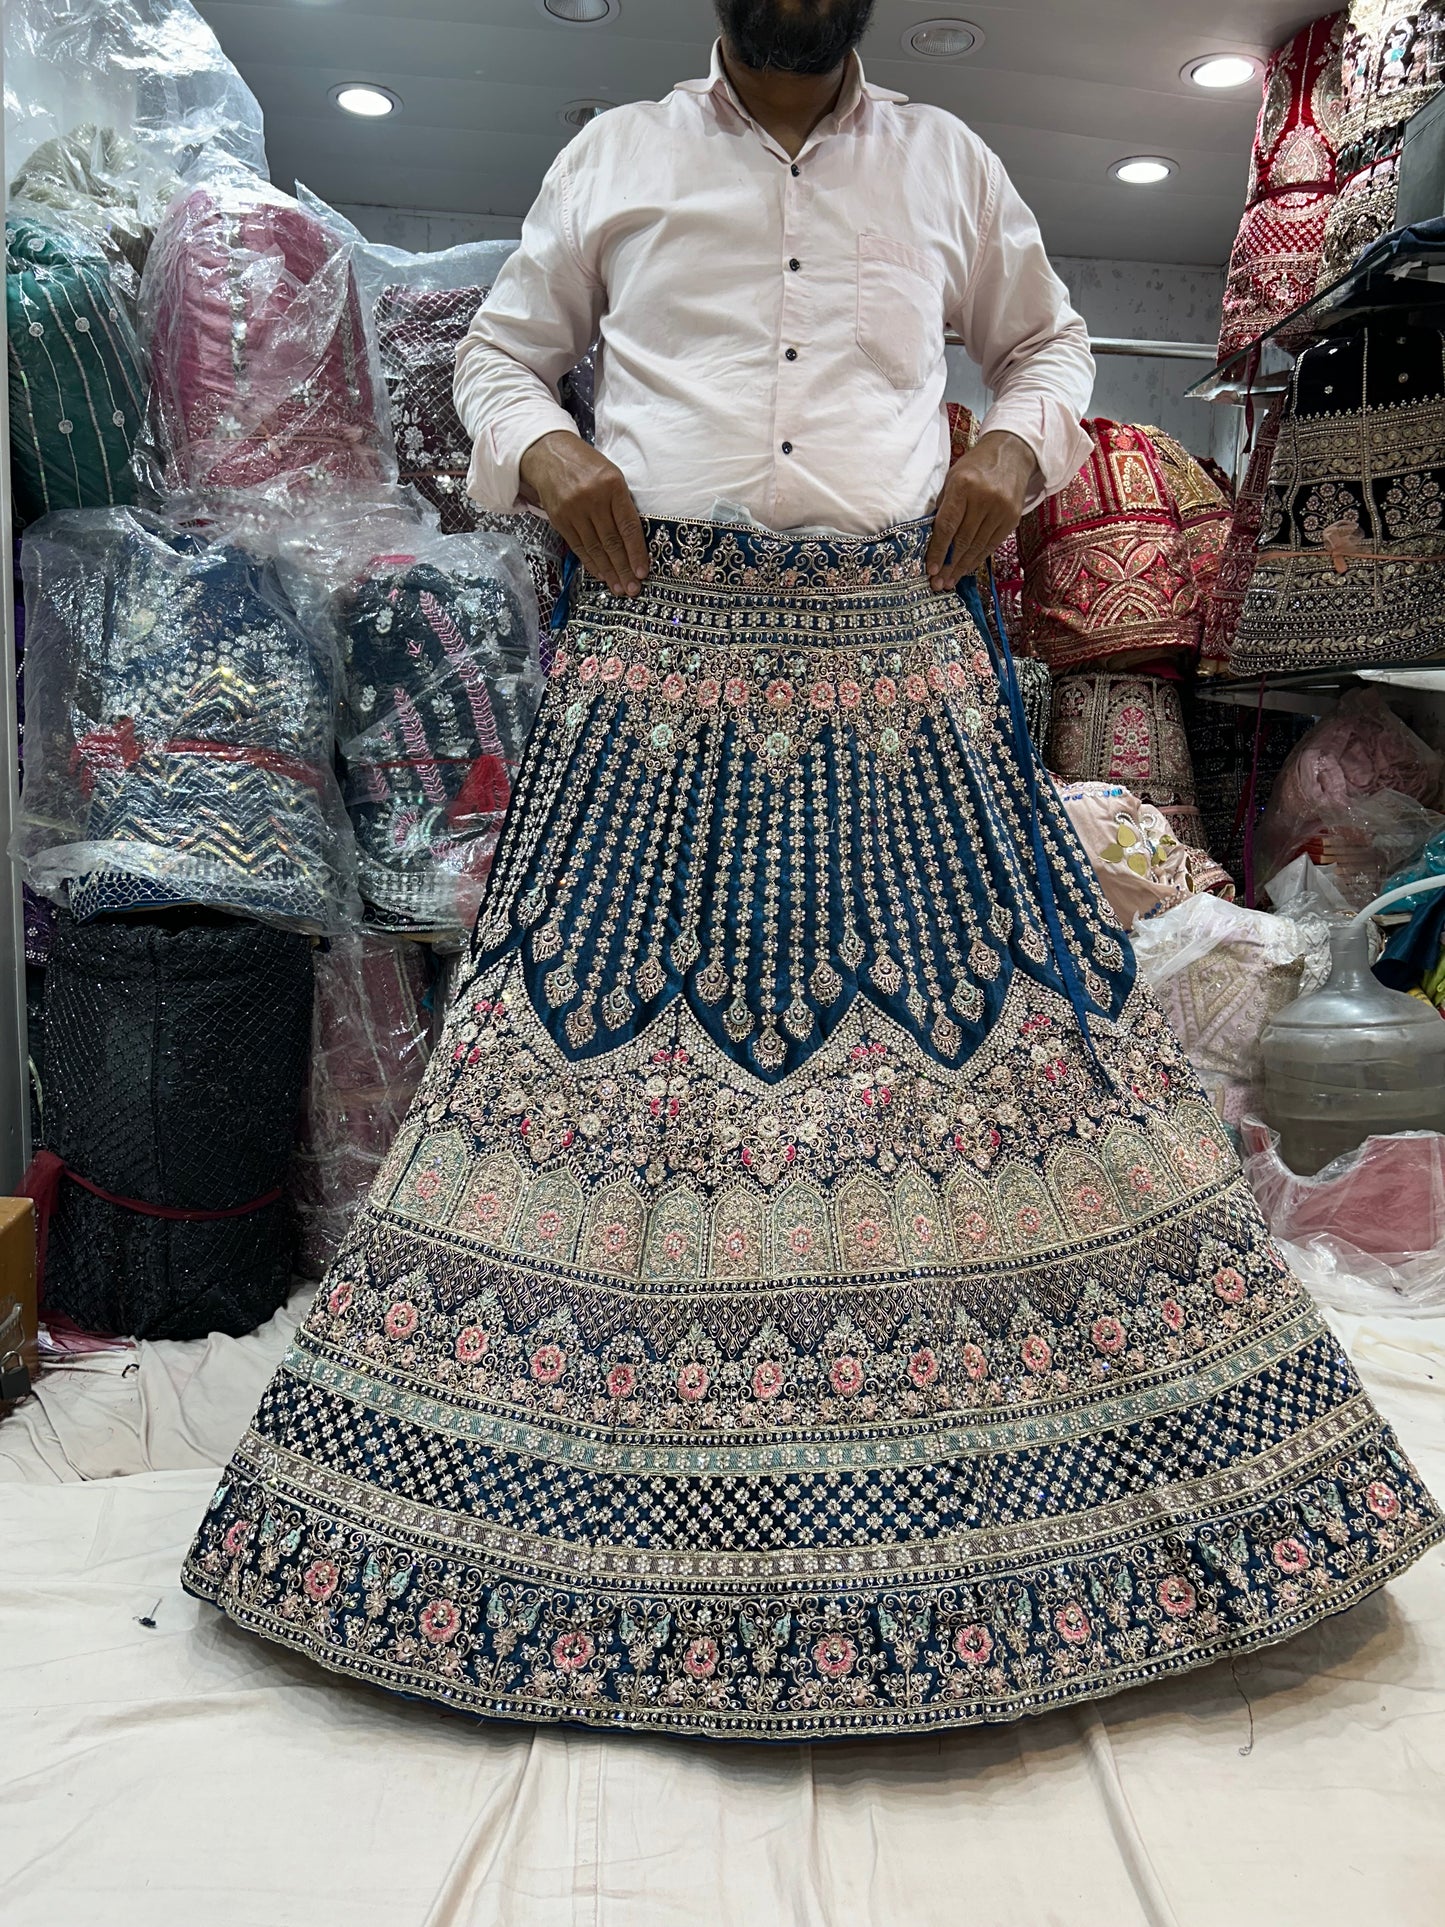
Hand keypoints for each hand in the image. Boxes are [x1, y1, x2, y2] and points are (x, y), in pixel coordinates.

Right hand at [518, 431, 649, 596]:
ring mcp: (574, 510)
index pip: (628, 526)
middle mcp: (593, 499)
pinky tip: (601, 575)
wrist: (548, 453)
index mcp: (612, 485)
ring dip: (609, 571)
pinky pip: (579, 546)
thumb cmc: (586, 464)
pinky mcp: (559, 519)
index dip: (637, 552)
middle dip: (624, 569)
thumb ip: (622, 503)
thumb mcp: (611, 474)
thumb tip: (633, 539)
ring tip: (618, 588)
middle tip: (632, 589)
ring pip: (595, 548)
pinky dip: (591, 563)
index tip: (643, 572)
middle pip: (612, 542)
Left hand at [925, 430, 1036, 593]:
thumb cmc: (975, 467)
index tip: (931, 570)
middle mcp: (984, 498)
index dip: (938, 550)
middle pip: (963, 540)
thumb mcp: (953, 478)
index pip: (947, 526)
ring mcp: (1001, 509)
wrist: (1011, 452)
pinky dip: (978, 558)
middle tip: (939, 584)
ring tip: (951, 581)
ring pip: (978, 546)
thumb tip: (932, 541)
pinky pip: (992, 544)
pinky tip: (967, 568)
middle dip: (949, 565)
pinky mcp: (1012, 518)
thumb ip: (944, 506)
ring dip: (962, 566)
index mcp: (964, 486)